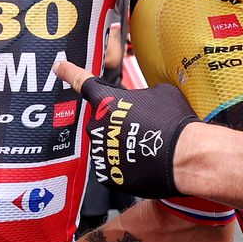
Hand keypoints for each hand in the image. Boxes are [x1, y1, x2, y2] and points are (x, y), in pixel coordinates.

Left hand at [55, 59, 198, 198]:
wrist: (185, 156)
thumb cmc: (174, 121)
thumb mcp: (160, 92)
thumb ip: (141, 93)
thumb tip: (143, 99)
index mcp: (105, 100)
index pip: (82, 81)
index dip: (69, 72)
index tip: (58, 67)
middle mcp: (96, 125)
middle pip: (101, 120)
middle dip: (117, 123)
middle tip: (143, 128)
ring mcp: (99, 151)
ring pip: (107, 145)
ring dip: (121, 145)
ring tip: (146, 148)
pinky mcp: (106, 175)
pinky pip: (113, 167)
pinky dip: (125, 166)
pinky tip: (144, 164)